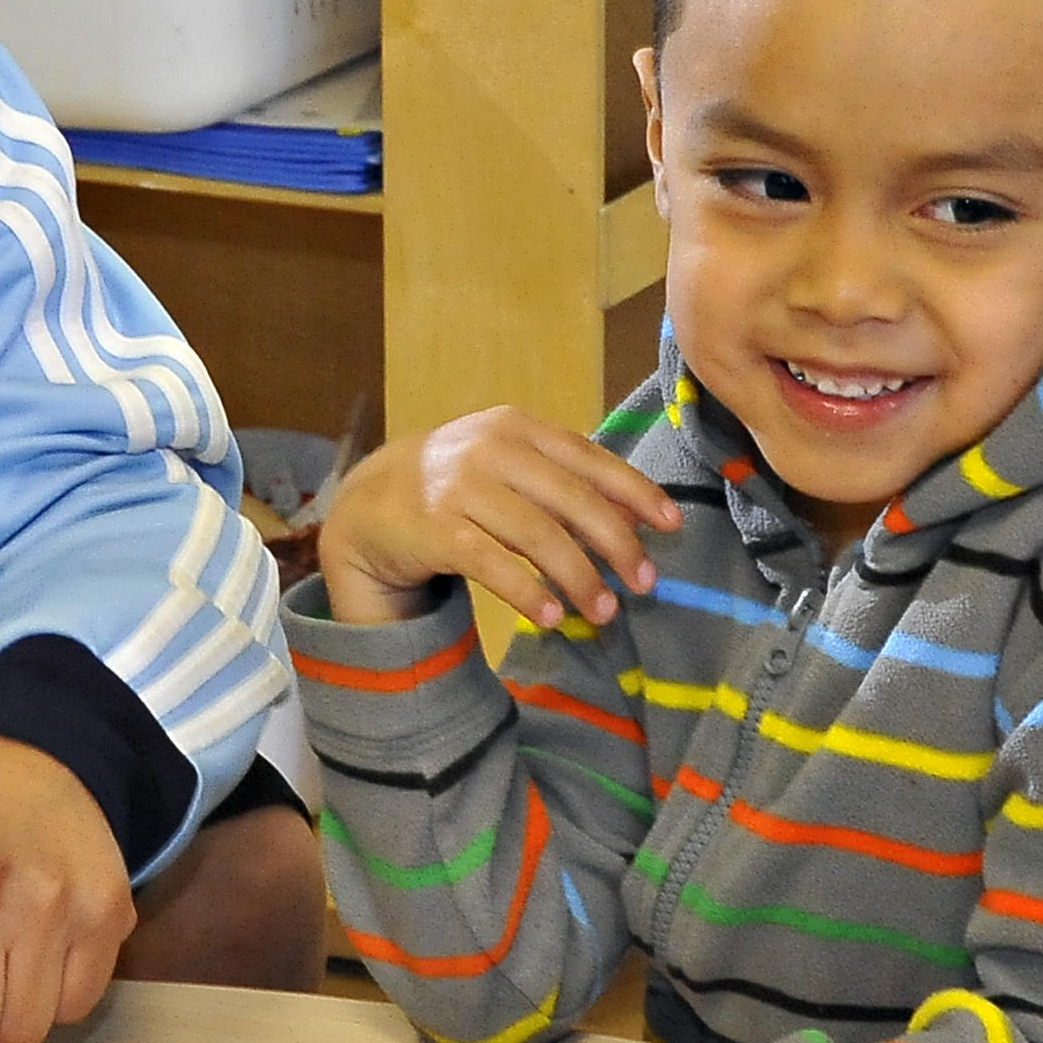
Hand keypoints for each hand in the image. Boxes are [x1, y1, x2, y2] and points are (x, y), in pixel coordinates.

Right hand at [317, 408, 682, 630]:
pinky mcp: (433, 529)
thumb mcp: (510, 469)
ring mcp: (458, 488)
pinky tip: (548, 615)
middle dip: (616, 544)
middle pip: (570, 500)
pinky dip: (525, 592)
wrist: (370, 505)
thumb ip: (566, 482)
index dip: (635, 492)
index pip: (589, 458)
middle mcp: (489, 449)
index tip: (672, 525)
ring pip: (536, 535)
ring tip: (603, 612)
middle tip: (645, 583)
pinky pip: (491, 565)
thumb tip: (637, 515)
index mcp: (517, 427)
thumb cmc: (457, 487)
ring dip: (577, 577)